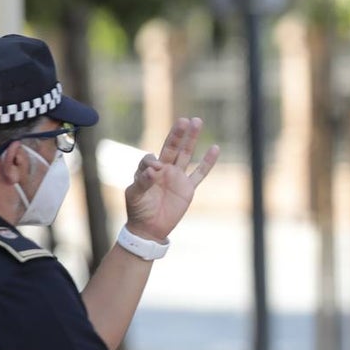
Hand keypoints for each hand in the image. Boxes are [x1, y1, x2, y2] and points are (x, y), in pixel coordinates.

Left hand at [124, 117, 219, 240]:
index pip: (151, 158)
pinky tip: (215, 148)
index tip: (153, 172)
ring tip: (197, 121)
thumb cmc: (138, 210)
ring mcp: (177, 178)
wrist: (149, 228)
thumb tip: (155, 170)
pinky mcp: (188, 188)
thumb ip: (142, 181)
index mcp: (148, 170)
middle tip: (184, 120)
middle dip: (177, 134)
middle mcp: (164, 170)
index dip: (152, 163)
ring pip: (186, 155)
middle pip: (171, 147)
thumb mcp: (134, 195)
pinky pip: (199, 173)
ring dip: (191, 139)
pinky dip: (207, 162)